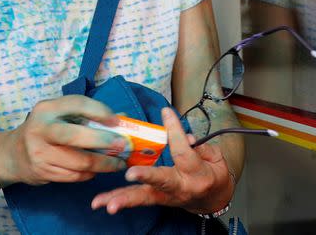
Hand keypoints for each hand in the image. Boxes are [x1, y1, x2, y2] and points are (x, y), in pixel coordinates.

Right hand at [0, 95, 127, 184]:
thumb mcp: (60, 115)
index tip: (117, 121)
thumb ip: (88, 115)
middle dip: (104, 141)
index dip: (100, 111)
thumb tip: (124, 120)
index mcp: (47, 108)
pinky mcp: (42, 172)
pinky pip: (74, 176)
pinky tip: (97, 170)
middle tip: (123, 146)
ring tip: (117, 163)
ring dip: (103, 164)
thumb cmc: (46, 130)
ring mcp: (39, 152)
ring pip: (79, 162)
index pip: (78, 104)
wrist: (12, 154)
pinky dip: (90, 174)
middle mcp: (40, 129)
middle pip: (76, 136)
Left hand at [91, 107, 233, 214]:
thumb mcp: (214, 157)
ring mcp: (166, 196)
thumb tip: (183, 135)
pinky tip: (101, 203)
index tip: (166, 112)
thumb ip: (199, 146)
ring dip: (123, 198)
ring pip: (144, 197)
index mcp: (198, 174)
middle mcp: (181, 187)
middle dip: (146, 176)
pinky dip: (118, 201)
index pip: (184, 152)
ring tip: (106, 202)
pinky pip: (137, 199)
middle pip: (162, 181)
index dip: (175, 131)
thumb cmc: (213, 173)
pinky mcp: (156, 200)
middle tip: (131, 174)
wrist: (212, 199)